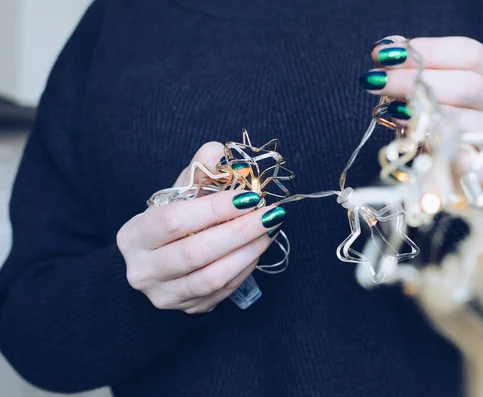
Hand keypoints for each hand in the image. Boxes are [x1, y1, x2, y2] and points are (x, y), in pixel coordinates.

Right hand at [117, 142, 285, 313]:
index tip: (248, 196)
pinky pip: (223, 290)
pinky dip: (245, 267)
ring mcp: (164, 295)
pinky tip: (258, 247)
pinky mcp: (187, 309)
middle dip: (239, 231)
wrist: (157, 263)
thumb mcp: (176, 195)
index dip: (214, 208)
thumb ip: (197, 172)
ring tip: (269, 229)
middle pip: (195, 252)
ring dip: (248, 251)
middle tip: (270, 213)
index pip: (174, 220)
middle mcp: (143, 270)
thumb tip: (218, 151)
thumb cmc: (169, 223)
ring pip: (212, 277)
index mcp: (134, 236)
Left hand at [362, 36, 482, 187]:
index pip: (469, 54)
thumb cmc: (442, 129)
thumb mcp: (430, 95)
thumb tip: (387, 48)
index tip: (384, 55)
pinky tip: (427, 155)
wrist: (458, 175)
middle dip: (416, 81)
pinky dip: (458, 162)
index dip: (427, 51)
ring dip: (429, 118)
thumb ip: (415, 70)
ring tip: (392, 112)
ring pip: (472, 123)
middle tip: (376, 82)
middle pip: (468, 85)